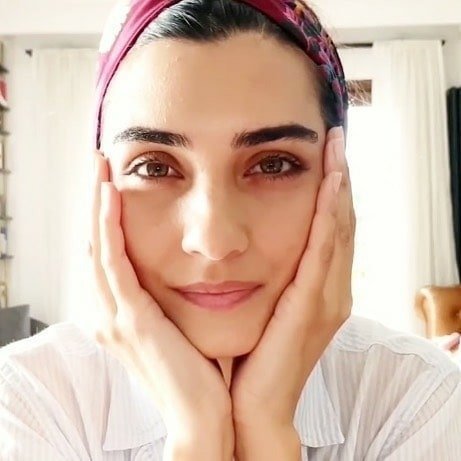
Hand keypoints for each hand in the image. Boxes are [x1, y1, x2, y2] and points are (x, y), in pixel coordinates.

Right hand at [88, 152, 233, 459]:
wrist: (206, 416)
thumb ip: (172, 301)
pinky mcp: (130, 320)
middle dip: (96, 204)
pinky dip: (108, 227)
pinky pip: (113, 263)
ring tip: (100, 168)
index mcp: (124, 313)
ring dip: (97, 205)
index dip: (106, 219)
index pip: (109, 255)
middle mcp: (111, 312)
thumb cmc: (200, 372)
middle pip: (95, 245)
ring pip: (97, 247)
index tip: (115, 185)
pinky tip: (110, 195)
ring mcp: (116, 316)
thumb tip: (188, 274)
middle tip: (101, 165)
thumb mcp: (181, 328)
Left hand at [230, 126, 354, 459]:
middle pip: (342, 222)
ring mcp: (326, 298)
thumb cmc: (253, 359)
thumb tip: (246, 250)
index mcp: (318, 290)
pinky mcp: (311, 306)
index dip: (331, 190)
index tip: (326, 155)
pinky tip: (329, 183)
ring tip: (336, 147)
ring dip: (339, 187)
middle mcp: (331, 290)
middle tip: (336, 138)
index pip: (330, 229)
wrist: (253, 406)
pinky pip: (324, 251)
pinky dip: (329, 216)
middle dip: (341, 178)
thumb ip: (267, 279)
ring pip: (340, 230)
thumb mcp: (263, 309)